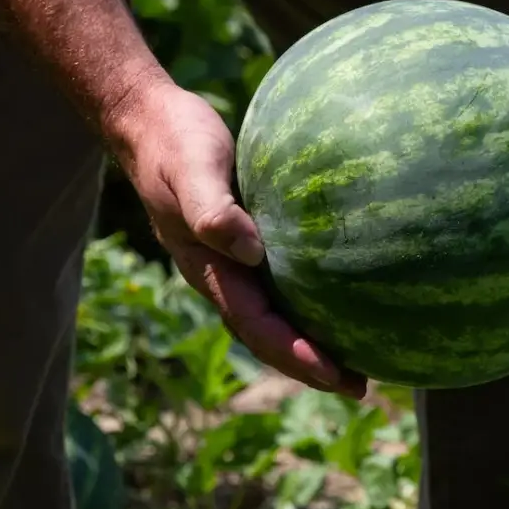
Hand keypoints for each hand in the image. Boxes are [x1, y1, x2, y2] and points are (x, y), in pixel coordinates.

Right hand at [108, 83, 367, 398]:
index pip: (255, 325)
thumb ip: (212, 211)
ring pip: (272, 314)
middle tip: (358, 387)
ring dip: (308, 341)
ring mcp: (232, 259)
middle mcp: (222, 273)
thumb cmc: (174, 142)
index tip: (336, 375)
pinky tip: (338, 298)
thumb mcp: (192, 170)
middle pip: (266, 334)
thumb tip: (251, 252)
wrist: (151, 121)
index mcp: (208, 268)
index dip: (294, 354)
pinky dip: (305, 302)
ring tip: (354, 359)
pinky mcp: (246, 239)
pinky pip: (279, 282)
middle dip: (308, 365)